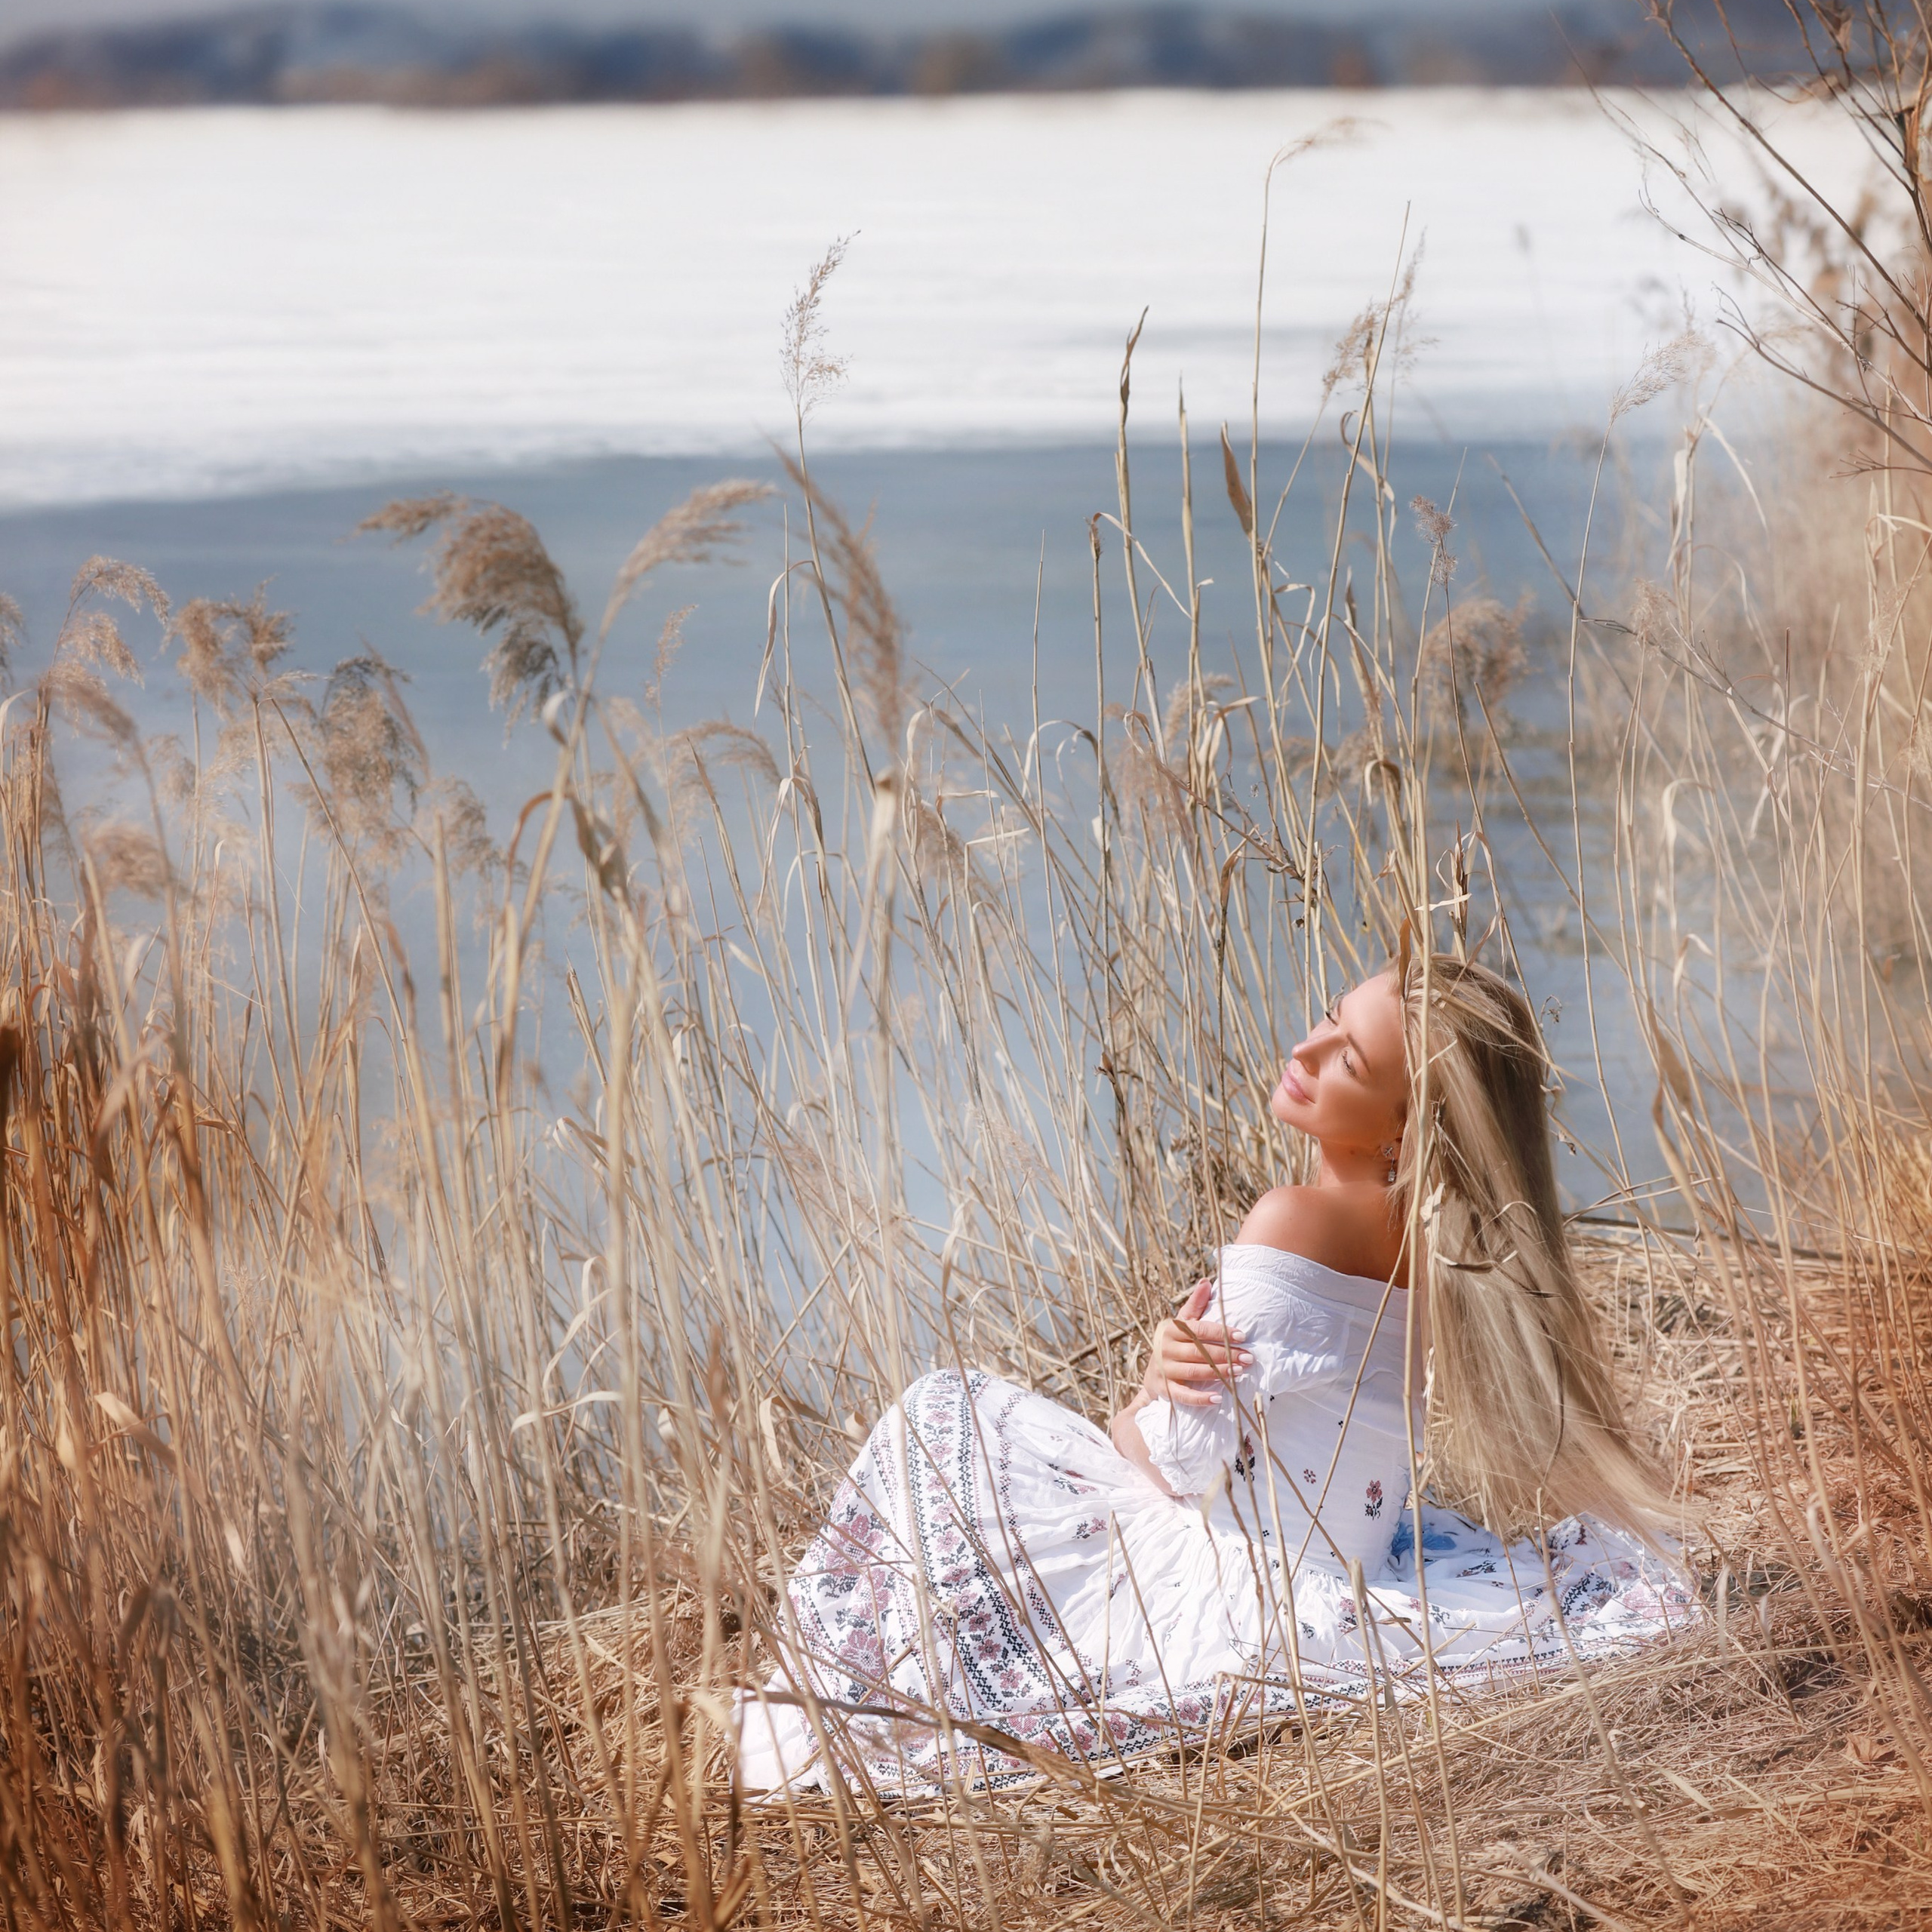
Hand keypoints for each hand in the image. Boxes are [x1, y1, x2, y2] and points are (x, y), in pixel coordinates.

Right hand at [1142, 1279, 1250, 1409]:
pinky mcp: (1164, 1389)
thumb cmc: (1174, 1344)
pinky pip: (1183, 1395)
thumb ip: (1195, 1304)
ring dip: (1218, 1373)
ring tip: (1239, 1372)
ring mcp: (1164, 1369)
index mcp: (1171, 1329)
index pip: (1199, 1329)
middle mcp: (1165, 1348)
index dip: (1222, 1333)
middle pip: (1199, 1351)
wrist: (1152, 1374)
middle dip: (1226, 1355)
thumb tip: (1206, 1282)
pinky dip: (1200, 1397)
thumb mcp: (1181, 1323)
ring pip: (1194, 1371)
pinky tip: (1218, 1397)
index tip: (1243, 1336)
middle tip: (1248, 1358)